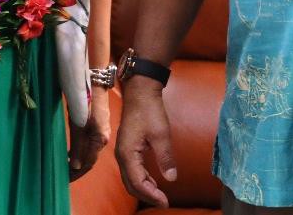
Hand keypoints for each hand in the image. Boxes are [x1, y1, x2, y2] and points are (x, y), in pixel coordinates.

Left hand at [68, 88, 111, 180]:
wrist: (95, 80)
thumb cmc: (85, 99)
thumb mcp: (78, 123)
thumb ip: (78, 144)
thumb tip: (76, 165)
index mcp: (99, 139)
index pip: (87, 163)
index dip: (75, 173)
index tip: (63, 180)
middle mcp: (103, 138)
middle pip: (89, 160)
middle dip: (77, 170)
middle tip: (62, 177)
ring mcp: (102, 132)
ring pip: (89, 153)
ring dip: (78, 162)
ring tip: (65, 168)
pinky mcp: (98, 126)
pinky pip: (89, 144)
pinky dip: (80, 152)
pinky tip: (72, 154)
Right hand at [115, 81, 176, 207]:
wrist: (140, 91)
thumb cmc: (149, 110)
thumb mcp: (161, 134)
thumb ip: (165, 158)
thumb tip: (171, 179)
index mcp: (127, 154)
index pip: (137, 182)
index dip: (151, 195)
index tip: (166, 202)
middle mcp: (121, 155)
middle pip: (130, 184)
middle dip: (146, 196)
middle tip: (163, 202)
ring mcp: (122, 152)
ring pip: (130, 178)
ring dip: (143, 188)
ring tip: (160, 195)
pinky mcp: (126, 148)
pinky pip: (131, 170)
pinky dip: (141, 179)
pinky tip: (153, 181)